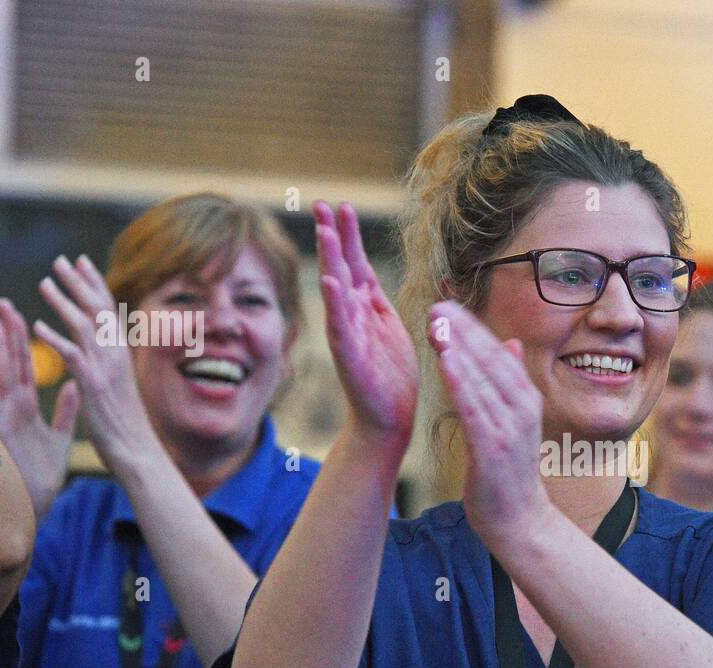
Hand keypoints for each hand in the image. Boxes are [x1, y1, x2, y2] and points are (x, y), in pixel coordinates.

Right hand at [0, 298, 79, 518]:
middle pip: (12, 364)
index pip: (28, 367)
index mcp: (28, 407)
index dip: (27, 341)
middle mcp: (14, 407)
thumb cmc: (42, 473)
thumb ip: (66, 410)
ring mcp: (5, 417)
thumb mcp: (60, 436)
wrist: (33, 502)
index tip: (26, 314)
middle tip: (5, 303)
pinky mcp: (0, 430)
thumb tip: (76, 386)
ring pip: (1, 375)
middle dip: (9, 334)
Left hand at [24, 255, 161, 476]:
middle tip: (61, 260)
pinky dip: (55, 339)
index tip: (82, 263)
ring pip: (85, 327)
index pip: (109, 310)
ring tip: (44, 283)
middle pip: (97, 310)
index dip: (95, 284)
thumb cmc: (127, 425)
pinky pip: (73, 356)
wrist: (138, 450)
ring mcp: (106, 370)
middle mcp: (116, 356)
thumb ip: (108, 365)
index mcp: (122, 354)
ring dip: (63, 303)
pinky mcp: (94, 386)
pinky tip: (38, 327)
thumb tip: (98, 352)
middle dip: (79, 283)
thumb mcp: (119, 387)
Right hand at [313, 202, 417, 449]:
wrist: (389, 418)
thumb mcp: (388, 327)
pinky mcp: (349, 357)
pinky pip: (340, 326)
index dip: (348, 235)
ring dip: (330, 260)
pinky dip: (335, 304)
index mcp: (365, 307)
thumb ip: (375, 301)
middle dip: (333, 236)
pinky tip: (329, 283)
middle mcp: (352, 315)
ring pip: (336, 291)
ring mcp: (348, 334)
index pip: (354, 262)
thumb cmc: (390, 375)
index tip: (341, 205)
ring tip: (325, 231)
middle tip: (322, 204)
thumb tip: (365, 273)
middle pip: (340, 267)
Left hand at [427, 300, 547, 543]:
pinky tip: (445, 363)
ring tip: (435, 326)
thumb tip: (511, 343)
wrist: (519, 520)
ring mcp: (510, 429)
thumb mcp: (516, 422)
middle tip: (436, 307)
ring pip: (483, 380)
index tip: (447, 306)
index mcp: (527, 400)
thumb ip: (512, 382)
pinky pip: (475, 409)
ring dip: (459, 350)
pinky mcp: (494, 449)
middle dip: (463, 331)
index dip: (473, 328)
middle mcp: (522, 409)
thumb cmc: (510, 472)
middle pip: (491, 360)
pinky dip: (461, 383)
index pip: (498, 354)